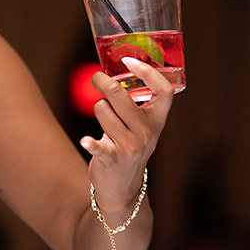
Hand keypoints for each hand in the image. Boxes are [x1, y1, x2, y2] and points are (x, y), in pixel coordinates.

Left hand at [80, 56, 172, 211]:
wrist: (123, 188)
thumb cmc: (129, 146)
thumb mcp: (141, 127)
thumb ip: (136, 104)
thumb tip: (115, 72)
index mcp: (157, 121)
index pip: (164, 91)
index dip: (148, 73)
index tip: (128, 61)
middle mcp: (146, 132)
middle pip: (120, 94)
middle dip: (103, 81)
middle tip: (97, 78)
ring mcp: (130, 146)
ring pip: (102, 109)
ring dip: (98, 109)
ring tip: (104, 121)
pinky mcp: (111, 159)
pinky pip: (98, 145)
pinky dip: (91, 143)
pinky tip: (86, 141)